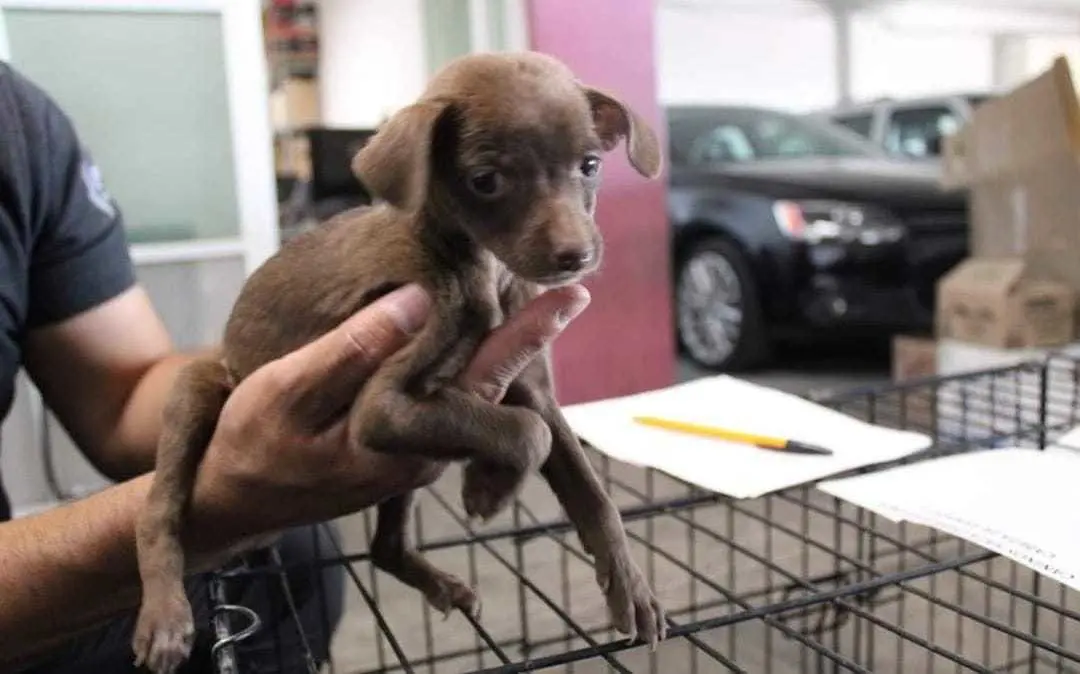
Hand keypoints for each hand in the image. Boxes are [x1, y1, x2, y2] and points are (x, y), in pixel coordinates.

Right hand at [188, 283, 589, 558]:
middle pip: (503, 389)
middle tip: (550, 286)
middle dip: (526, 338)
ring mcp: (428, 451)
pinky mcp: (417, 445)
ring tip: (508, 290)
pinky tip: (458, 325)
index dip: (530, 338)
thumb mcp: (286, 391)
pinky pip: (459, 398)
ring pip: (483, 393)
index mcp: (406, 440)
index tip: (569, 294)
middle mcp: (432, 451)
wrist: (240, 499)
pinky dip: (468, 359)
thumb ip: (352, 349)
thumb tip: (417, 298)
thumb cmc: (254, 443)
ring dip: (500, 346)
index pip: (490, 388)